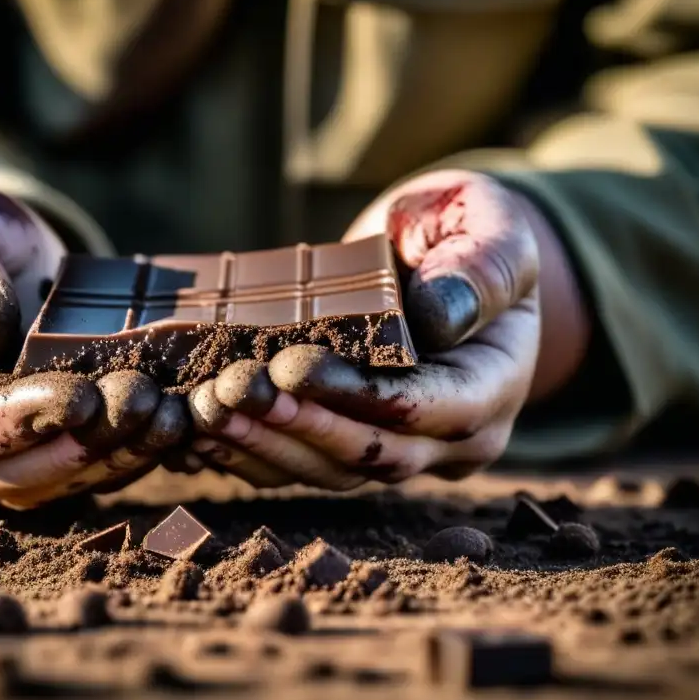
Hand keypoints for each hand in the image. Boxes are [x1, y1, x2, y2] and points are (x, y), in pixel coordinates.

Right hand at [0, 169, 185, 512]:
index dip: (7, 422)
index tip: (75, 400)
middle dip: (75, 448)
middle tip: (143, 405)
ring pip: (46, 485)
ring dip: (113, 457)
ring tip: (171, 415)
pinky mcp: (33, 452)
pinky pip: (80, 469)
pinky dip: (129, 451)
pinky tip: (175, 421)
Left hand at [188, 169, 542, 487]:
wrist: (440, 254)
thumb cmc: (468, 228)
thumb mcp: (492, 227)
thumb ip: (482, 267)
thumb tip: (442, 316)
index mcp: (494, 384)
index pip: (432, 410)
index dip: (361, 398)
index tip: (293, 368)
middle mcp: (452, 437)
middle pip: (374, 456)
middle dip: (299, 428)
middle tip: (233, 395)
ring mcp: (401, 449)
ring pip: (331, 472)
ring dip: (265, 445)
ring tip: (207, 412)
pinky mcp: (352, 445)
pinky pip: (303, 466)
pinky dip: (252, 453)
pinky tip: (203, 431)